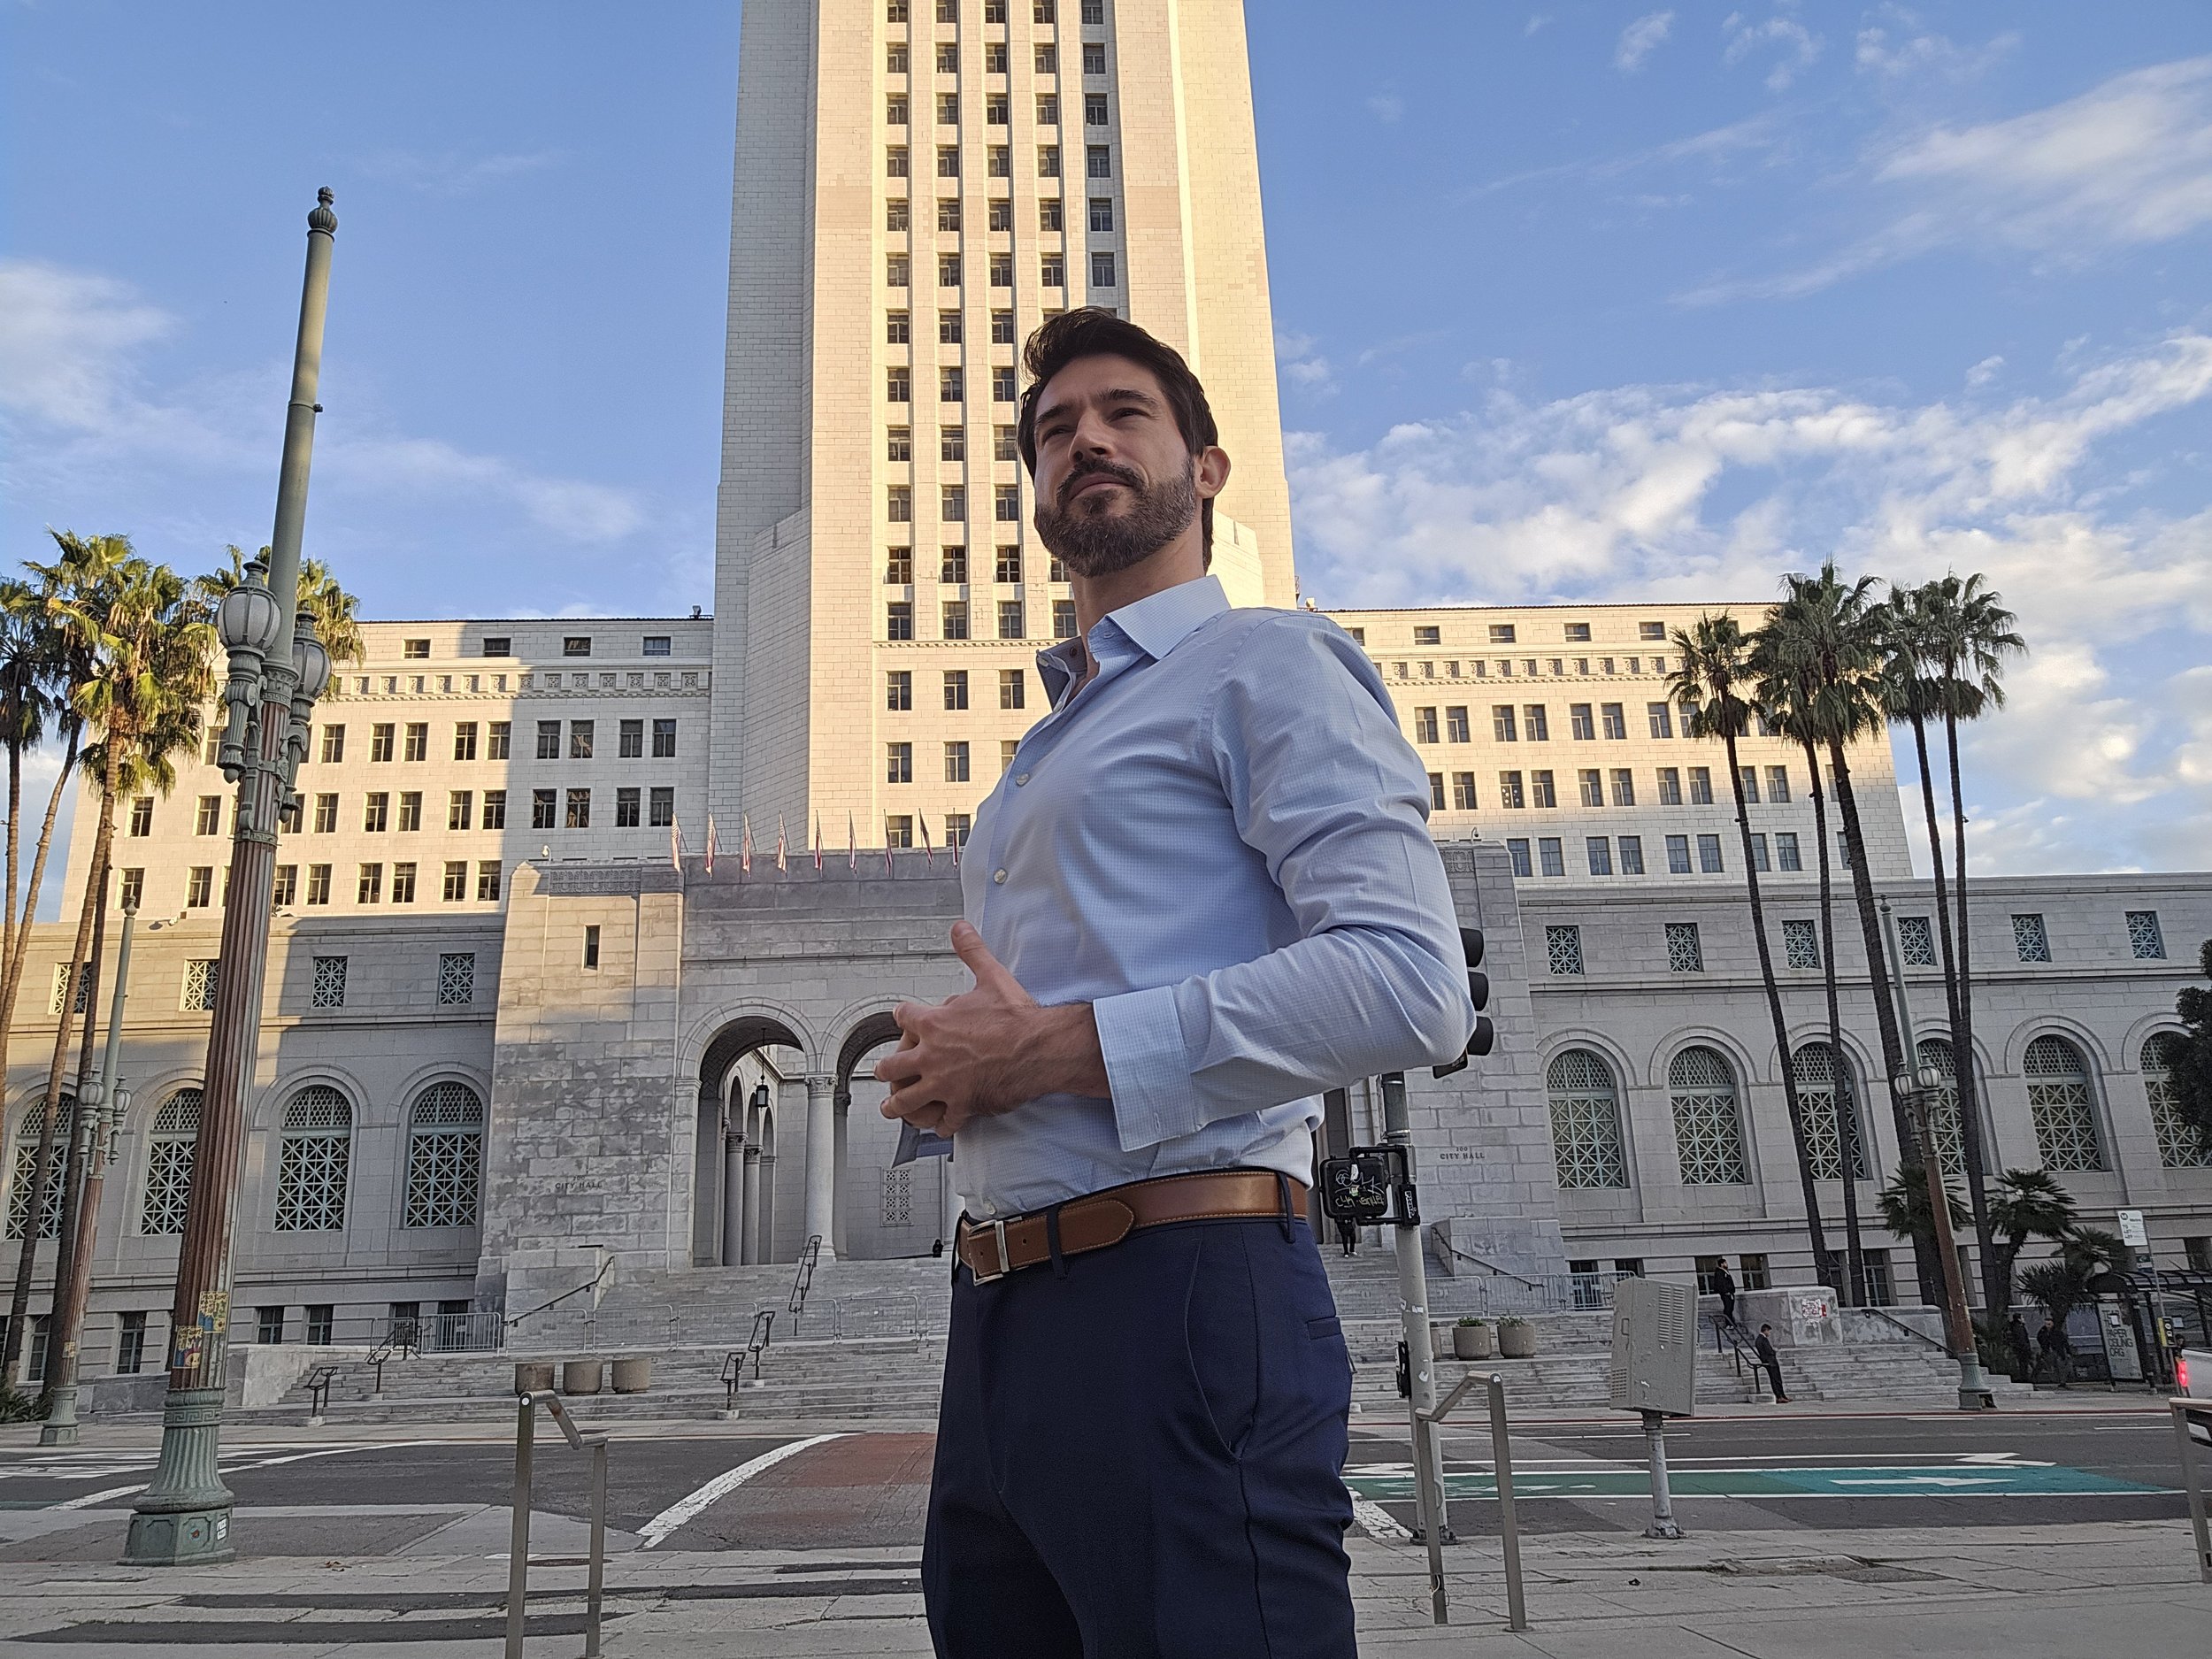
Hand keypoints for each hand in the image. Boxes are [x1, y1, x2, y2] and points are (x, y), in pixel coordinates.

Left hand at [875, 921, 1106, 1135]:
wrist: (1041, 1048)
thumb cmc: (1017, 1017)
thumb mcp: (991, 976)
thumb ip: (971, 951)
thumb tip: (960, 928)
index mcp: (934, 1024)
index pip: (902, 1017)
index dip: (902, 1017)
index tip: (903, 1018)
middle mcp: (931, 1056)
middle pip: (892, 1066)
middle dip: (886, 1069)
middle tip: (884, 1071)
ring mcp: (944, 1084)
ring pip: (906, 1100)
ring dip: (896, 1105)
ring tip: (891, 1108)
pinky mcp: (962, 1105)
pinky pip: (943, 1121)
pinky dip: (939, 1125)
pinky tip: (938, 1126)